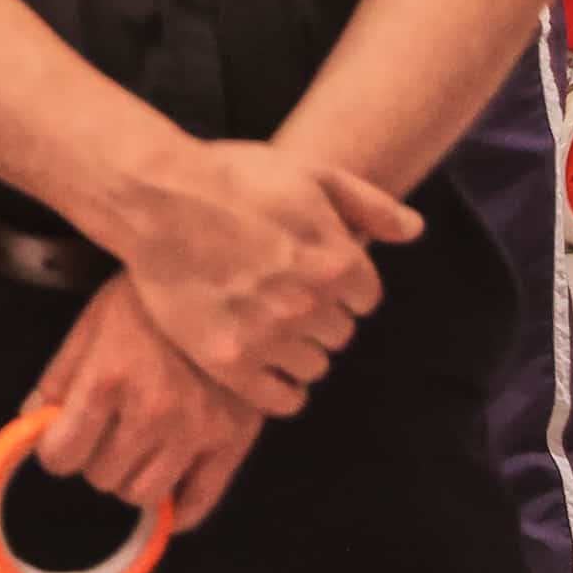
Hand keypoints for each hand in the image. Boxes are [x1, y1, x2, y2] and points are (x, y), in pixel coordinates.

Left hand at [20, 275, 262, 530]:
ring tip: (136, 450)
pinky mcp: (235, 440)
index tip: (60, 443)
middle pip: (102, 478)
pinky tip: (168, 492)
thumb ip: (59, 376)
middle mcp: (153, 412)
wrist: (223, 278)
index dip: (55, 452)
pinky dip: (178, 510)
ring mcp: (197, 430)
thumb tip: (29, 421)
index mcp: (108, 379)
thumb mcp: (93, 323)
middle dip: (94, 460)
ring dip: (131, 479)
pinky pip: (201, 503)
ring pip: (145, 495)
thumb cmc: (148, 299)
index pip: (63, 454)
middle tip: (104, 436)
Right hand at [104, 138, 411, 412]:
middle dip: (319, 314)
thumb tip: (415, 231)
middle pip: (340, 333)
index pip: (365, 298)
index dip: (340, 283)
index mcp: (339, 261)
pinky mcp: (231, 362)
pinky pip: (282, 399)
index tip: (309, 271)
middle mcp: (311, 305)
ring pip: (314, 366)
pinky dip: (281, 388)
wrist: (157, 198)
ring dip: (298, 348)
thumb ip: (369, 204)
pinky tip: (264, 363)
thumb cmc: (233, 178)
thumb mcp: (310, 172)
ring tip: (265, 321)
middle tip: (281, 293)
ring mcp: (271, 337)